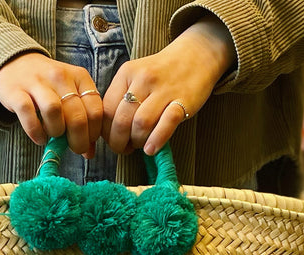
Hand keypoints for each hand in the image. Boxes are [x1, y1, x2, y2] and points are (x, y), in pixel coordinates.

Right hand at [0, 53, 102, 156]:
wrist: (16, 64)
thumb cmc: (49, 87)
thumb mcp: (70, 97)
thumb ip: (83, 121)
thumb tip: (89, 153)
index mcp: (79, 77)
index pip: (95, 111)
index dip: (93, 133)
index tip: (87, 142)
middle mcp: (60, 76)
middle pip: (77, 115)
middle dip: (78, 140)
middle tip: (73, 148)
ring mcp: (37, 82)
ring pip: (54, 111)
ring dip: (56, 132)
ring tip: (53, 135)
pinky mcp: (16, 92)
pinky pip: (29, 115)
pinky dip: (36, 131)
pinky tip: (39, 137)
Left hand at [102, 17, 234, 156]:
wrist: (196, 55)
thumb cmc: (161, 73)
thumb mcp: (136, 76)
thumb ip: (122, 98)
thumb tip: (110, 130)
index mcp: (127, 73)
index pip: (107, 110)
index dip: (107, 132)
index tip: (112, 140)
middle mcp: (144, 79)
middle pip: (122, 120)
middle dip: (119, 142)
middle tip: (124, 149)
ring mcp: (164, 90)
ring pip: (141, 124)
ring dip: (137, 141)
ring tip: (140, 145)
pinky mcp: (183, 101)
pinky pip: (166, 124)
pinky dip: (156, 140)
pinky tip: (151, 149)